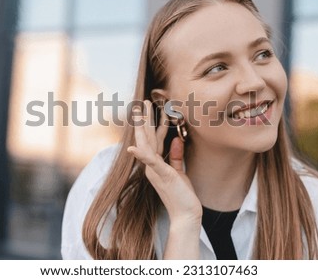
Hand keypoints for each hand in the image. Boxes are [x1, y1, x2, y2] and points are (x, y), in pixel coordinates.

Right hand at [127, 100, 201, 225]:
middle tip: (143, 102)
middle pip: (146, 138)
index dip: (155, 124)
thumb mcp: (179, 171)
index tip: (156, 110)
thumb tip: (176, 138)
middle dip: (145, 119)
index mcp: (156, 163)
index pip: (155, 140)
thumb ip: (176, 155)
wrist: (185, 215)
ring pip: (145, 144)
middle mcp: (151, 165)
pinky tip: (132, 148)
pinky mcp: (161, 175)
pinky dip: (141, 155)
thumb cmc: (182, 195)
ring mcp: (154, 170)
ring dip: (142, 127)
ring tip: (140, 111)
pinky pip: (150, 163)